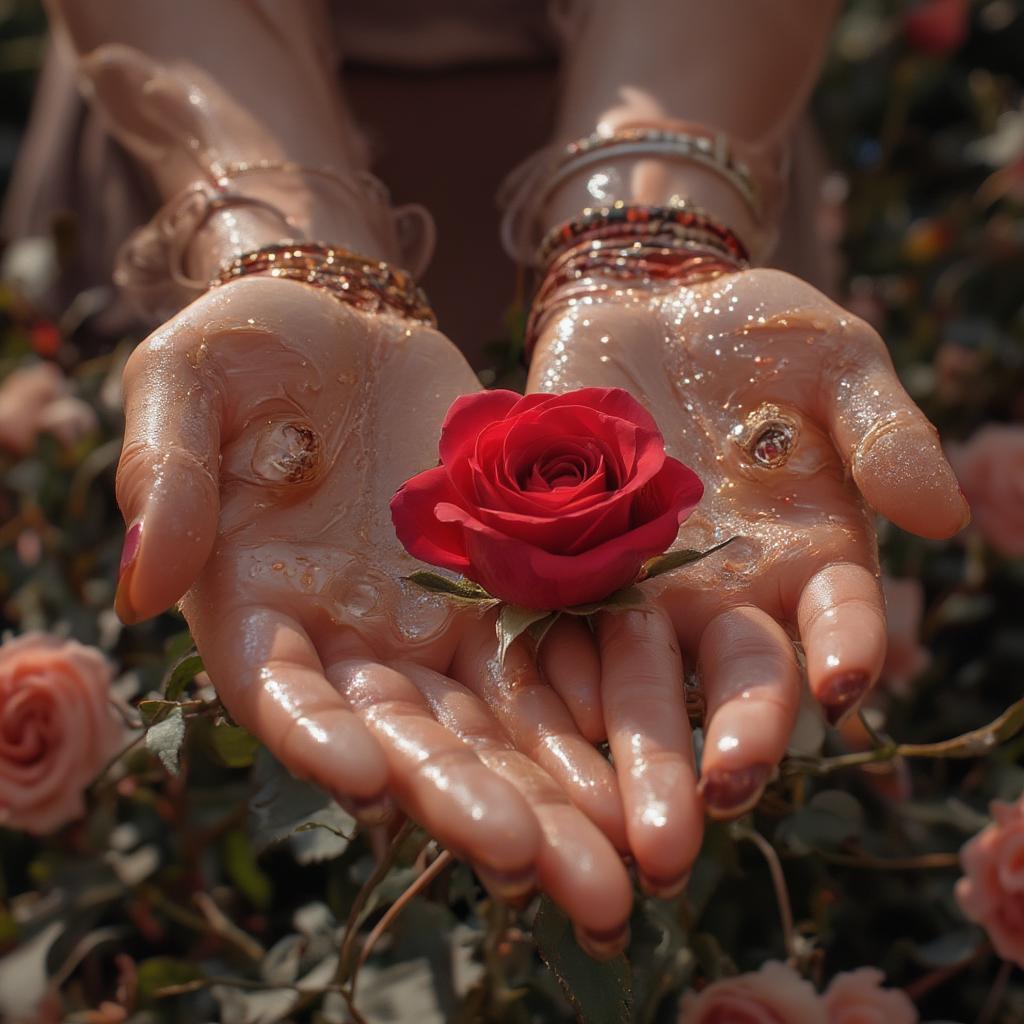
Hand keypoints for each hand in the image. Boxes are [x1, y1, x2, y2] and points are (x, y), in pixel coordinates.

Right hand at [114, 276, 633, 953]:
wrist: (347, 325)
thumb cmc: (245, 344)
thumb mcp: (186, 380)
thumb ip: (166, 473)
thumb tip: (142, 582)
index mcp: (255, 606)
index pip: (283, 691)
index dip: (320, 738)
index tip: (371, 783)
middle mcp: (350, 639)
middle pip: (410, 738)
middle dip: (474, 806)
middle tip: (546, 877)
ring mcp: (432, 619)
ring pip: (496, 720)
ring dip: (555, 793)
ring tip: (618, 863)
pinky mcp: (506, 583)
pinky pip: (554, 652)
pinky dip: (593, 708)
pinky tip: (644, 762)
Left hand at [520, 266, 966, 886]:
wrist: (650, 302)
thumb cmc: (761, 329)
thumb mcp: (835, 358)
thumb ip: (884, 430)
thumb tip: (942, 517)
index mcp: (810, 553)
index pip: (837, 616)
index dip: (846, 648)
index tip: (845, 686)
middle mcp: (728, 587)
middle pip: (737, 674)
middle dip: (737, 736)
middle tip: (725, 793)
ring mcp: (642, 580)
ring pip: (645, 673)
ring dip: (640, 740)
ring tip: (633, 811)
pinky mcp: (563, 558)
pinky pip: (557, 620)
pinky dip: (554, 667)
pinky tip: (552, 715)